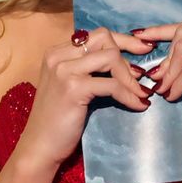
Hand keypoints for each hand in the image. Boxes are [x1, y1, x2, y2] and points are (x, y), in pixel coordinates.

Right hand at [12, 27, 154, 168]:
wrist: (39, 147)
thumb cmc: (56, 121)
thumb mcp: (69, 87)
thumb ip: (87, 70)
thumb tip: (124, 62)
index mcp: (56, 53)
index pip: (97, 35)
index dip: (123, 41)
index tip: (142, 50)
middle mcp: (58, 56)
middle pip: (104, 38)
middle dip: (128, 53)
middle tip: (142, 72)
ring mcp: (64, 71)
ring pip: (111, 57)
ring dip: (130, 76)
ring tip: (140, 92)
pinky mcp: (74, 89)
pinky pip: (112, 85)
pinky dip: (129, 95)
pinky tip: (138, 105)